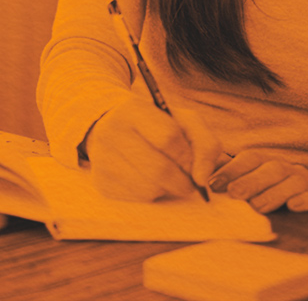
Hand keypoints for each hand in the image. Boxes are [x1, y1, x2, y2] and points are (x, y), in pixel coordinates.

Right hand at [83, 95, 221, 201]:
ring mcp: (102, 159)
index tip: (196, 166)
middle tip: (190, 182)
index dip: (189, 156)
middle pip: (159, 169)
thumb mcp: (183, 121)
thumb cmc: (156, 125)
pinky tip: (149, 180)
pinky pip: (138, 199)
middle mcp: (111, 132)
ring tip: (166, 176)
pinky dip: (153, 194)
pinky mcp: (102, 183)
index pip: (168, 137)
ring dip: (167, 188)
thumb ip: (205, 143)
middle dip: (183, 180)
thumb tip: (201, 179)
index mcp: (132, 109)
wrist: (113, 128)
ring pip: (150, 188)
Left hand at [208, 149, 307, 213]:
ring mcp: (305, 183)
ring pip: (293, 181)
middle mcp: (286, 168)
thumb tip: (198, 178)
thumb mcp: (247, 187)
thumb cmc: (268, 196)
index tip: (212, 184)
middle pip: (270, 168)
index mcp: (266, 162)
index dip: (231, 170)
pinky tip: (294, 207)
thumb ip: (226, 180)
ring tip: (258, 207)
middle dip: (251, 181)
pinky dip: (307, 200)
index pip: (249, 158)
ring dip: (274, 193)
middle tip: (234, 195)